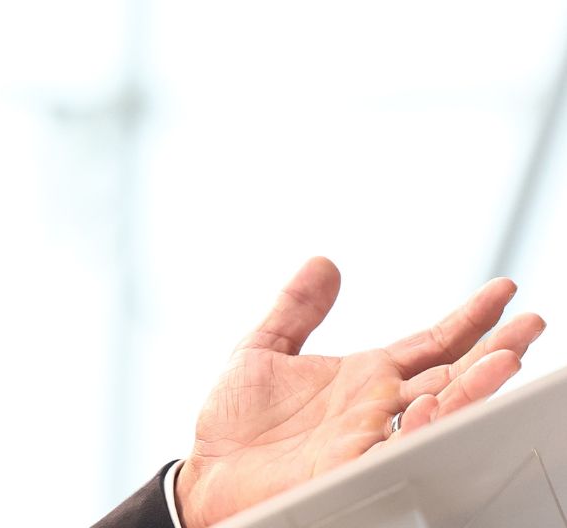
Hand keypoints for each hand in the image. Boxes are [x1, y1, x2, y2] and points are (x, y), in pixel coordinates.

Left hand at [174, 257, 544, 526]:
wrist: (206, 474)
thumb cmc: (236, 425)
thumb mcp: (262, 351)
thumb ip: (296, 309)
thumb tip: (323, 263)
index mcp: (365, 379)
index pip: (432, 345)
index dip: (468, 319)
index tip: (504, 289)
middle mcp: (379, 409)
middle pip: (452, 377)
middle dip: (495, 351)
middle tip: (532, 323)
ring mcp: (372, 438)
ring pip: (440, 413)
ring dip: (476, 388)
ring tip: (508, 357)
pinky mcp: (354, 466)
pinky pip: (402, 447)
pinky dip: (426, 426)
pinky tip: (440, 401)